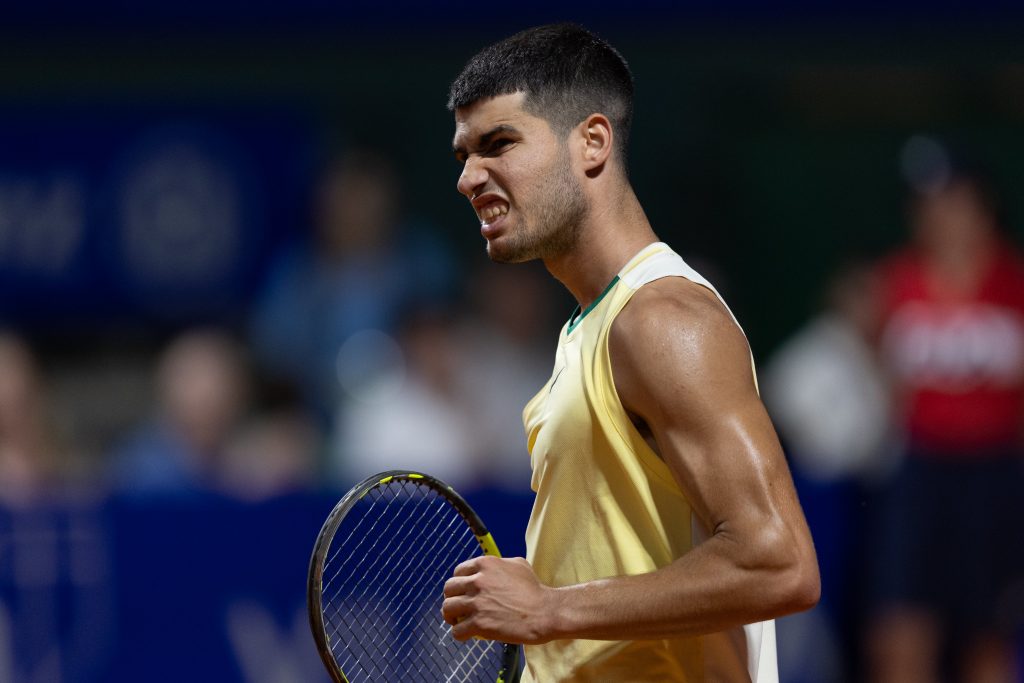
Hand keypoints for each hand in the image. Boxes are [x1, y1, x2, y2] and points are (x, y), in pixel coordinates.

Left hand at [441, 555, 555, 643]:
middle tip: (459, 608)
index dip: (459, 583)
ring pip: (448, 609)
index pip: (458, 572)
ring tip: (458, 622)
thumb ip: (499, 564)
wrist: (545, 612)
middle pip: (449, 589)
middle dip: (452, 598)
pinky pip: (457, 631)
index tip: (463, 592)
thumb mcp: (518, 565)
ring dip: (451, 617)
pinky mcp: (479, 623)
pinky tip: (466, 635)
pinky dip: (459, 634)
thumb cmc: (534, 589)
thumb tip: (488, 570)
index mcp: (485, 564)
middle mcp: (478, 581)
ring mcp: (477, 602)